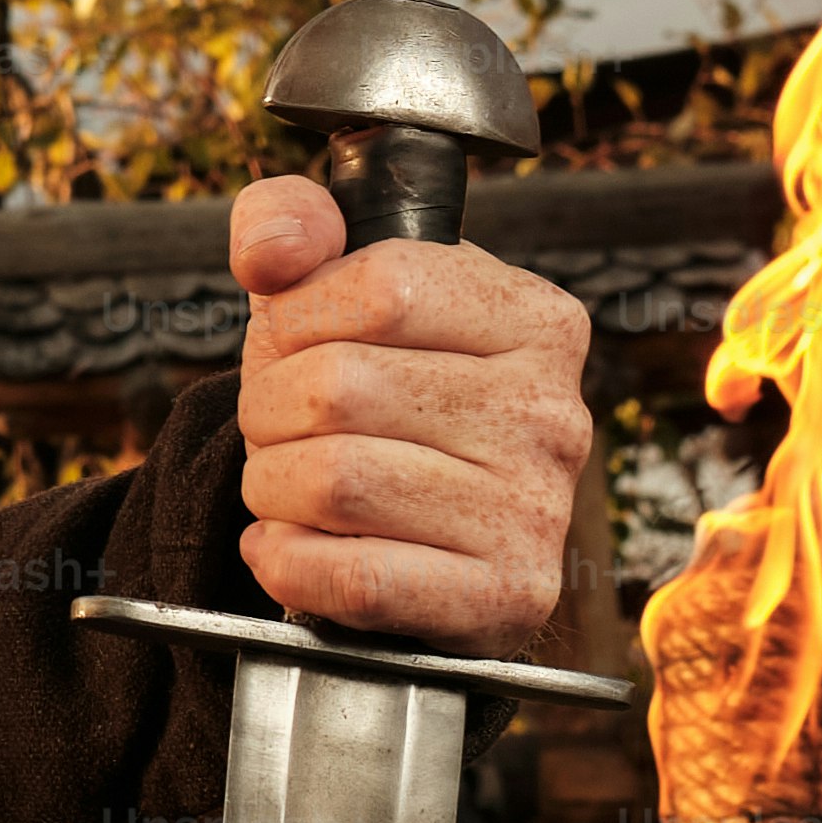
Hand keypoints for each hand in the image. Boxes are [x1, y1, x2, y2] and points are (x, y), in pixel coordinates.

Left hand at [225, 174, 594, 652]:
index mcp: (534, 317)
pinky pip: (355, 578)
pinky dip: (290, 564)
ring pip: (332, 482)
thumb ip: (288, 226)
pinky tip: (294, 548)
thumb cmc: (369, 400)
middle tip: (284, 429)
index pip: (380, 285)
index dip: (297, 318)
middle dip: (269, 410)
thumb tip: (276, 247)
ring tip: (291, 488)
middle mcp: (552, 411)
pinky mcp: (507, 596)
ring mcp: (537, 510)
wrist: (411, 539)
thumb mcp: (327, 291)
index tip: (296, 346)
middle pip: (339, 387)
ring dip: (271, 488)